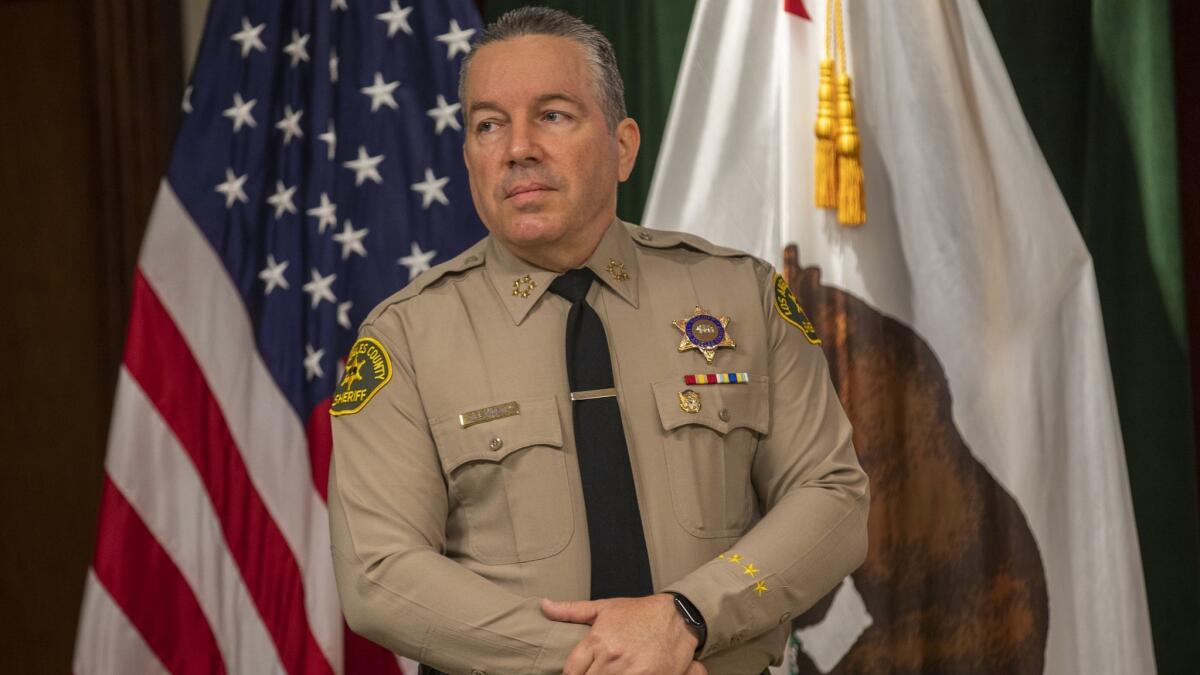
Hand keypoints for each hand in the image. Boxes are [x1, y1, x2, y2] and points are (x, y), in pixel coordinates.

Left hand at [542, 594, 698, 674]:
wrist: (677, 617)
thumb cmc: (639, 612)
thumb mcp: (604, 608)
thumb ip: (571, 611)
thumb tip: (544, 605)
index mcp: (597, 640)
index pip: (571, 671)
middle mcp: (611, 657)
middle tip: (595, 671)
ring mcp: (630, 670)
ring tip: (610, 672)